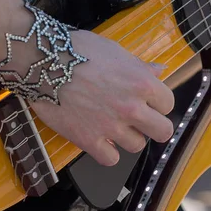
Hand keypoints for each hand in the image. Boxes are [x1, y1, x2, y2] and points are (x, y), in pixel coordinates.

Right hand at [30, 30, 174, 165]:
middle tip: (140, 121)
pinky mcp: (89, 140)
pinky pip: (111, 160)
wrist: (42, 61)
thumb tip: (159, 71)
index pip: (168, 104)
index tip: (147, 102)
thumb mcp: (114, 51)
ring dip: (128, 138)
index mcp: (142, 83)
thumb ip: (140, 66)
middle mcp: (131, 107)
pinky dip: (107, 153)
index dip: (158, 103)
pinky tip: (100, 140)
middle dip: (153, 126)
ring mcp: (111, 126)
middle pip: (163, 132)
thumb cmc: (78, 50)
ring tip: (113, 126)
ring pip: (137, 146)